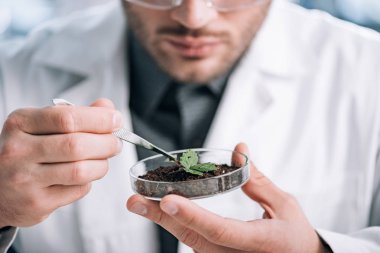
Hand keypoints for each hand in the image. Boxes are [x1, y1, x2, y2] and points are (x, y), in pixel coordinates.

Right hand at [0, 98, 121, 227]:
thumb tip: (108, 109)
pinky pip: (77, 190)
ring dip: (102, 164)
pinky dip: (89, 181)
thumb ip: (74, 114)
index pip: (67, 118)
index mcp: (21, 124)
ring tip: (104, 159)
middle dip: (106, 143)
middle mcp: (19, 151)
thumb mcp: (40, 125)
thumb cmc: (25, 151)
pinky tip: (85, 175)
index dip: (99, 119)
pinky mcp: (36, 203)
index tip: (116, 120)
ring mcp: (26, 180)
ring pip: (80, 171)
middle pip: (76, 145)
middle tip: (116, 143)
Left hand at [127, 143, 324, 252]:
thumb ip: (258, 180)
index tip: (168, 201)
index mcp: (256, 242)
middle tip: (135, 201)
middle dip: (161, 218)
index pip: (219, 230)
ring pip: (188, 240)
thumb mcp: (284, 205)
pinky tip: (160, 209)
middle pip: (193, 237)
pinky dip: (176, 224)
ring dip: (163, 220)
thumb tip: (239, 150)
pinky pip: (193, 240)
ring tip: (139, 202)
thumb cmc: (294, 235)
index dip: (193, 216)